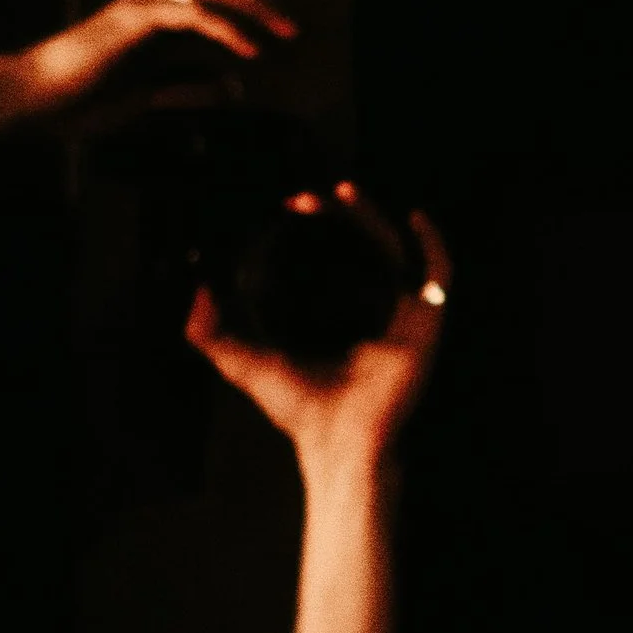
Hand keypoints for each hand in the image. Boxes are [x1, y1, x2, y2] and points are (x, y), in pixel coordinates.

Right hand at [24, 0, 293, 108]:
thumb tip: (234, 89)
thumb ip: (188, 88)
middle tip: (294, 29)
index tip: (284, 36)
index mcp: (157, 21)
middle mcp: (152, 6)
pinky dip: (226, 30)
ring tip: (284, 34)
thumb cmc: (81, 101)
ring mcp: (142, 8)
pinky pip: (190, 16)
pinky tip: (250, 50)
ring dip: (253, 10)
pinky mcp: (132, 20)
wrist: (34, 99)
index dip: (252, 13)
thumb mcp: (149, 97)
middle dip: (260, 2)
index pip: (215, 1)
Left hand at [186, 195, 450, 470]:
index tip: (287, 206)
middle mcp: (373, 310)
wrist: (338, 441)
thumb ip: (209, 332)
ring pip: (395, 248)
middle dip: (336, 213)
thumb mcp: (242, 362)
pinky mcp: (428, 324)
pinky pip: (440, 275)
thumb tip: (192, 290)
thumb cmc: (300, 410)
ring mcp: (404, 315)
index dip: (315, 227)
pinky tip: (414, 217)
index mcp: (339, 314)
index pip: (333, 256)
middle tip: (304, 197)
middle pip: (362, 243)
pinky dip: (433, 244)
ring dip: (373, 216)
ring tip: (343, 191)